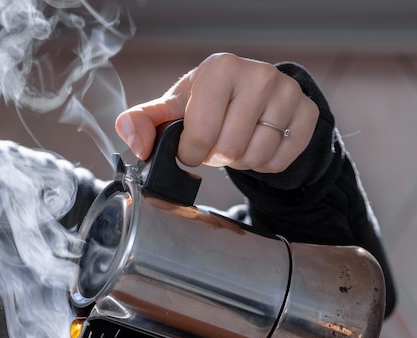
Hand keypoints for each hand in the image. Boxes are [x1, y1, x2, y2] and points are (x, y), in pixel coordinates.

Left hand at [115, 52, 318, 173]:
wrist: (253, 95)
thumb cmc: (208, 103)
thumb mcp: (175, 108)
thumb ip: (145, 122)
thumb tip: (133, 141)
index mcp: (220, 69)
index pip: (200, 134)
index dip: (191, 153)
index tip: (191, 146)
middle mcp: (259, 75)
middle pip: (229, 150)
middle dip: (216, 157)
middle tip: (216, 142)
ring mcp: (287, 94)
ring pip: (255, 158)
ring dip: (239, 162)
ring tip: (236, 141)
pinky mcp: (307, 114)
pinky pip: (279, 162)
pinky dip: (264, 164)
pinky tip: (257, 144)